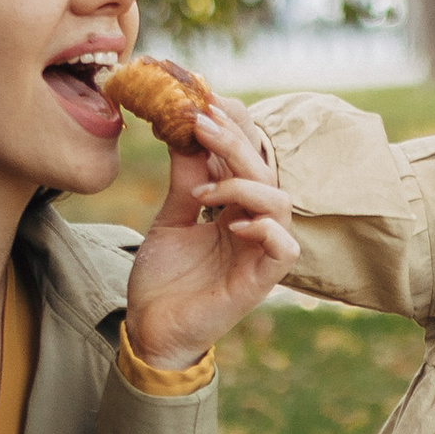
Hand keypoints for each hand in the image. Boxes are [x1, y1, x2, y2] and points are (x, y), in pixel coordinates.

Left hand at [122, 108, 298, 372]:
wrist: (150, 330)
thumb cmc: (163, 280)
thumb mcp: (171, 217)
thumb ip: (185, 179)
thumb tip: (184, 131)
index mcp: (235, 210)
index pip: (247, 160)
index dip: (232, 130)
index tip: (203, 103)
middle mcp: (253, 227)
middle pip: (263, 172)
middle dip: (234, 144)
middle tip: (200, 122)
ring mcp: (258, 254)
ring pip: (280, 204)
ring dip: (245, 185)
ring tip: (203, 190)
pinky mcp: (258, 283)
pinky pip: (284, 250)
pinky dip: (264, 230)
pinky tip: (232, 224)